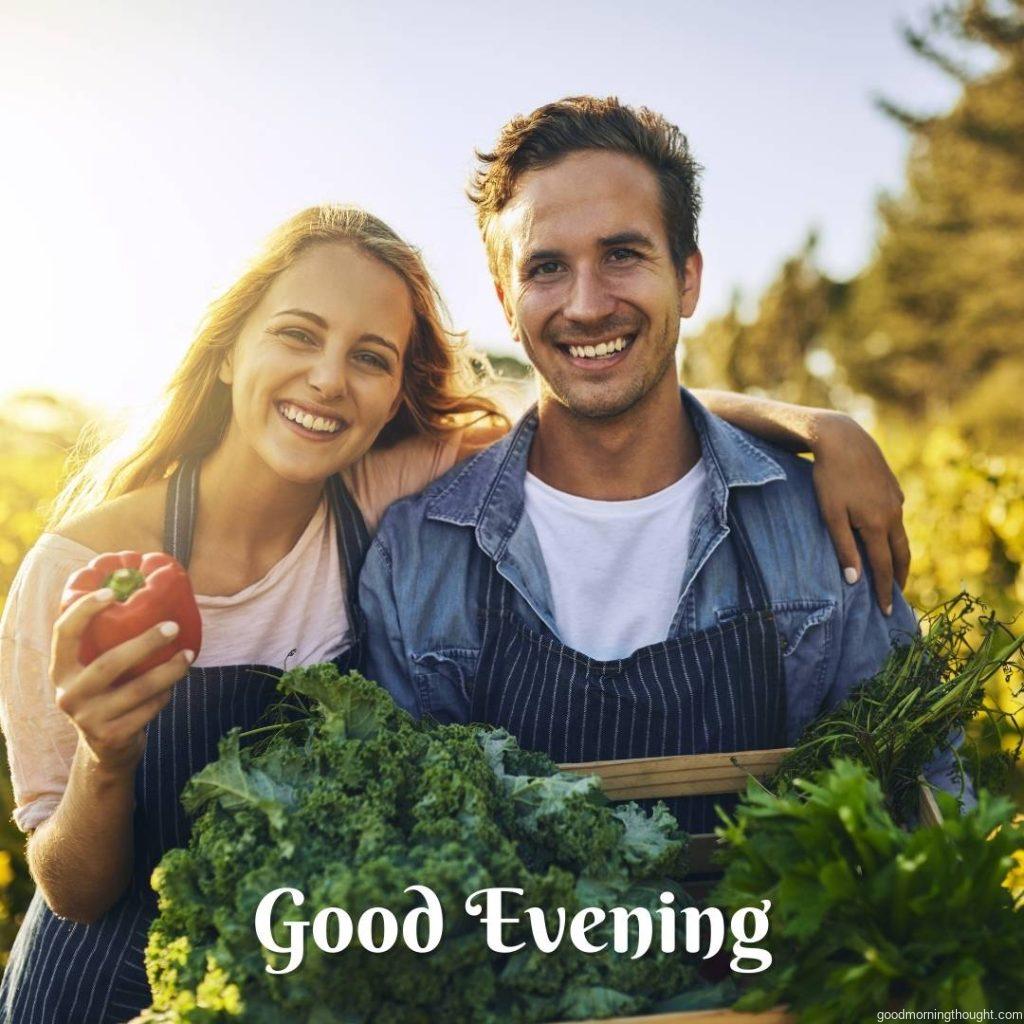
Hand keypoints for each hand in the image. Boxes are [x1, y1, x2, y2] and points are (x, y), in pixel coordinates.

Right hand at [51, 589, 193, 774]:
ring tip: (189, 655)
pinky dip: (165, 695)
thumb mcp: (96, 671)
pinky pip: (148, 709)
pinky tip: (173, 686)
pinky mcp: (111, 736)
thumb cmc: (109, 693)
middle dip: (146, 643)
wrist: (106, 748)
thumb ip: (106, 645)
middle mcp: (68, 694)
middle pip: (110, 664)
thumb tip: (146, 598)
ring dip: (169, 670)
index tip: (111, 593)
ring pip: (138, 689)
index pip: (64, 633)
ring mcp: (88, 719)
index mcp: (61, 670)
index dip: (84, 611)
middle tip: (173, 626)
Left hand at [810, 413, 910, 614]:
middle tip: (896, 595)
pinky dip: (893, 533)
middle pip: (901, 554)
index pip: (883, 567)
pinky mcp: (893, 487)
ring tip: (893, 570)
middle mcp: (892, 514)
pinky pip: (896, 516)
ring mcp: (896, 499)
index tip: (888, 612)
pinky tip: (885, 535)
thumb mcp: (831, 515)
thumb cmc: (830, 478)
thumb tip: (854, 581)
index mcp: (876, 524)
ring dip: (899, 555)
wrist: (843, 439)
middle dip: (899, 577)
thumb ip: (843, 548)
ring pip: (901, 535)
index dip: (884, 591)